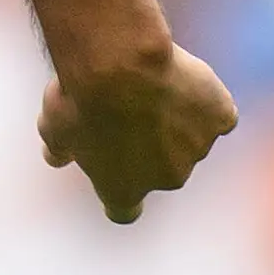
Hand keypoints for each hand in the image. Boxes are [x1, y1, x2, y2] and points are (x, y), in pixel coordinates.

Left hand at [38, 42, 237, 224]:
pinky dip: (208, 101)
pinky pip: (218, 113)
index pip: (125, 210)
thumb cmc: (79, 97)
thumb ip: (59, 149)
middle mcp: (167, 178)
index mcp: (123, 190)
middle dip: (151, 145)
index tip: (117, 173)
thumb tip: (56, 158)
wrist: (119, 64)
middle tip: (130, 107)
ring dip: (177, 120)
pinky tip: (188, 81)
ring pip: (191, 138)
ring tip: (152, 83)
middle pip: (163, 168)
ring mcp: (197, 149)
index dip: (121, 191)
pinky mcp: (220, 118)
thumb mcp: (53, 127)